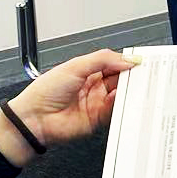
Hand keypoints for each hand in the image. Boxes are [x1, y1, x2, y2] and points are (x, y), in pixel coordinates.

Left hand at [8, 49, 136, 147]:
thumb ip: (103, 59)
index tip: (139, 60)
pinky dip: (119, 102)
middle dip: (130, 75)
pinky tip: (120, 96)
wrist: (34, 118)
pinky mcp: (97, 119)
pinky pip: (113, 110)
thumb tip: (127, 59)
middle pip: (119, 79)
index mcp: (87, 71)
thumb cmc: (45, 91)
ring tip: (135, 82)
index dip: (125, 61)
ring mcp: (96, 103)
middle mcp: (93, 87)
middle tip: (142, 71)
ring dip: (127, 89)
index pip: (113, 64)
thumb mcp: (76, 66)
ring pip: (119, 94)